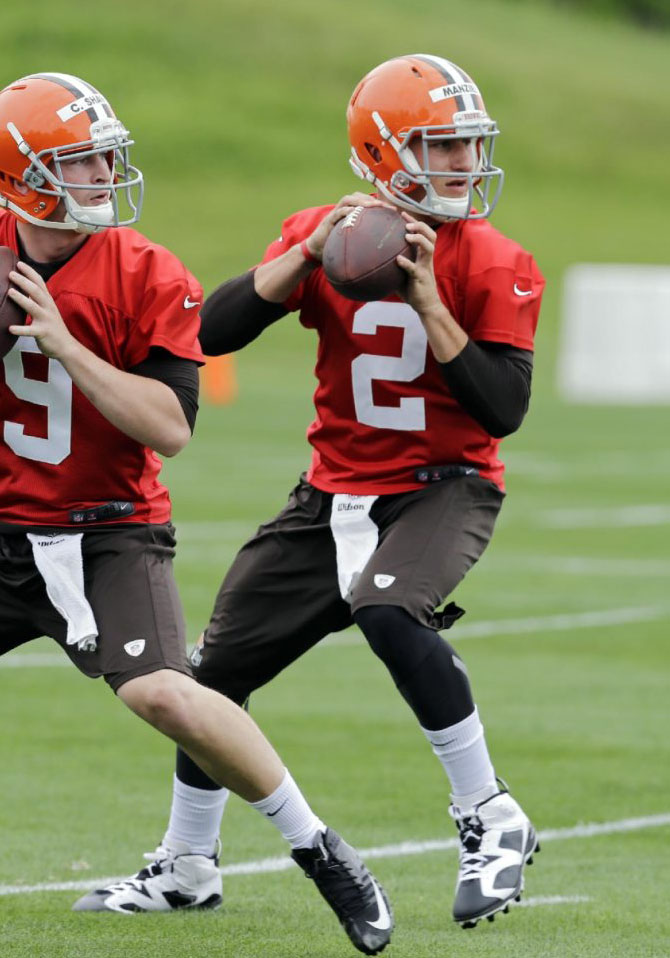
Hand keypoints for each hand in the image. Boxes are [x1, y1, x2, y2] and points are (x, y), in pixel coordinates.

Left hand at [8, 262, 77, 359]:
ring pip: (33, 307)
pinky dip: (20, 329)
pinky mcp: (43, 333)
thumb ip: (36, 300)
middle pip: (36, 291)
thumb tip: (22, 290)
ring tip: (10, 292)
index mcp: (48, 301)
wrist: (67, 347)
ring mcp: (46, 320)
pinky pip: (30, 331)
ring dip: (21, 299)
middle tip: (10, 274)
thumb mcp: (47, 310)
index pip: (40, 282)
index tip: (19, 263)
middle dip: (23, 281)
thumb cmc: (53, 328)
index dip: (30, 272)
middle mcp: (48, 308)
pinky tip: (10, 328)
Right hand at [304, 192, 393, 259]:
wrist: (314, 252)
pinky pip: (338, 212)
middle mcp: (342, 210)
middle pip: (358, 196)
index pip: (364, 202)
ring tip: (373, 206)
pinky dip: (347, 211)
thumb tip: (383, 252)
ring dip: (361, 201)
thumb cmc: (334, 249)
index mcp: (349, 213)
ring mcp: (335, 213)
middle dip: (372, 199)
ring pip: (348, 199)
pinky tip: (355, 212)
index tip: (392, 210)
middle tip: (385, 207)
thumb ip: (363, 242)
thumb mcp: (351, 244)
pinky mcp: (328, 220)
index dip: (377, 203)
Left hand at [396, 214, 466, 360]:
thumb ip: (392, 264)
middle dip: (419, 225)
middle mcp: (426, 258)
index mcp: (423, 255)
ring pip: (428, 247)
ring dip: (418, 239)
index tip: (401, 213)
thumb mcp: (401, 273)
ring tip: (407, 235)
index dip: (413, 221)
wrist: (426, 306)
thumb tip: (372, 258)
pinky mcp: (421, 278)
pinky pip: (415, 269)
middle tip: (405, 221)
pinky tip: (398, 260)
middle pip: (430, 234)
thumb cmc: (413, 289)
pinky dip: (407, 263)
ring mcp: (425, 267)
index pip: (422, 233)